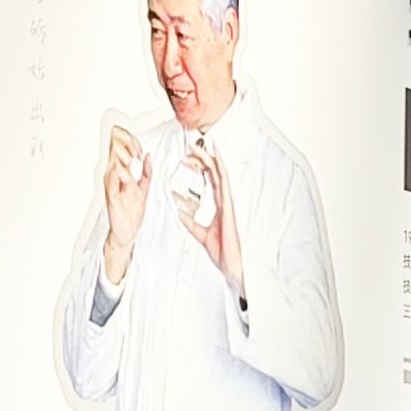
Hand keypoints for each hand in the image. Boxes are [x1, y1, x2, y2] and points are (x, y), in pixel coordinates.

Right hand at [100, 125, 151, 281]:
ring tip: (126, 150)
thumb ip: (146, 173)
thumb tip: (148, 156)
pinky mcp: (111, 197)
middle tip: (131, 141)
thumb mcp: (143, 189)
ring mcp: (112, 188)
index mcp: (122, 176)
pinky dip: (115, 174)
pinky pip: (111, 182)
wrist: (124, 232)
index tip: (138, 140)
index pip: (124, 153)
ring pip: (113, 166)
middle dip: (124, 147)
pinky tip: (119, 166)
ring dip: (120, 158)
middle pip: (117, 156)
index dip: (130, 144)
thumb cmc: (131, 212)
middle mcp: (115, 180)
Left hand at [174, 140, 245, 300]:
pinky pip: (224, 183)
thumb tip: (179, 211)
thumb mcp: (200, 234)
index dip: (201, 168)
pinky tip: (215, 157)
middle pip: (214, 174)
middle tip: (192, 146)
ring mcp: (228, 203)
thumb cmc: (222, 252)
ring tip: (198, 146)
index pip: (210, 182)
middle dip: (203, 159)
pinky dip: (220, 169)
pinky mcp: (229, 205)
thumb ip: (190, 222)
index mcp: (219, 207)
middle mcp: (225, 202)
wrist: (231, 264)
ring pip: (219, 174)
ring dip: (209, 158)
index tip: (190, 158)